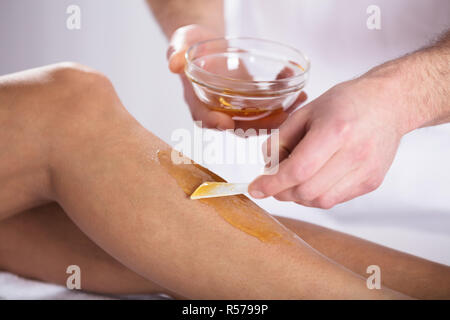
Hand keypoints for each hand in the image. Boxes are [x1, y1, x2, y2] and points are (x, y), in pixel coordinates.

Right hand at [167, 24, 306, 130]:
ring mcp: (238, 110)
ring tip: (300, 101)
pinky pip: (270, 109)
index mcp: (199, 103)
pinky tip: (299, 90)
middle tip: (281, 117)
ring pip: (259, 122)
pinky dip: (285, 103)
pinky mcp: (253, 103)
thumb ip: (176, 51)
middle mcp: (220, 112)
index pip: (204, 118)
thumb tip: (174, 62)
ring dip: (280, 117)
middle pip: (239, 127)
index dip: (214, 123)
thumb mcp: (181, 43)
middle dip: (261, 125)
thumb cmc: (193, 46)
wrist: (208, 46)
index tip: (226, 123)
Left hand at [249, 76, 405, 208]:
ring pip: (319, 201)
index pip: (298, 170)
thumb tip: (266, 167)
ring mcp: (365, 171)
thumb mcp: (306, 111)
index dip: (272, 183)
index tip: (255, 188)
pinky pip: (334, 200)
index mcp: (335, 131)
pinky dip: (315, 195)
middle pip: (306, 190)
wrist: (389, 103)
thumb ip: (281, 138)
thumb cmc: (346, 102)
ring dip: (297, 195)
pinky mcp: (371, 182)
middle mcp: (354, 154)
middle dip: (281, 191)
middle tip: (272, 181)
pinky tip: (313, 179)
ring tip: (294, 177)